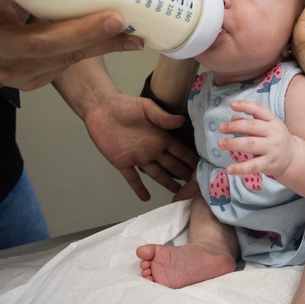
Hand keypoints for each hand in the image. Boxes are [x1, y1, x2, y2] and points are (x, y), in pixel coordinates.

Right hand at [0, 0, 142, 89]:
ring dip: (100, 45)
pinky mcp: (27, 84)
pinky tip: (121, 43)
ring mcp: (9, 70)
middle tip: (115, 18)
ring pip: (60, 59)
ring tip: (133, 35)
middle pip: (38, 41)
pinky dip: (95, 51)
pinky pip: (65, 66)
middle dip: (81, 31)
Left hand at [83, 92, 199, 199]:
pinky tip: (145, 198)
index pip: (179, 151)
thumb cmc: (125, 105)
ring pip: (156, 174)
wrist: (101, 109)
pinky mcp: (123, 163)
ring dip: (166, 183)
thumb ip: (163, 117)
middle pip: (171, 165)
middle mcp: (152, 150)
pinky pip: (132, 178)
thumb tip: (182, 120)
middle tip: (195, 186)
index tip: (202, 168)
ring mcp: (138, 158)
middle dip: (183, 174)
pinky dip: (139, 188)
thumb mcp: (147, 108)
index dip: (190, 160)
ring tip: (177, 192)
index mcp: (160, 137)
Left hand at [218, 100, 297, 178]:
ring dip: (234, 143)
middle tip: (221, 128)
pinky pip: (253, 166)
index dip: (245, 106)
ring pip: (251, 145)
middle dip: (235, 127)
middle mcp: (273, 133)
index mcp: (272, 121)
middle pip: (252, 127)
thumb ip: (250, 122)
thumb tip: (233, 118)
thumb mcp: (267, 127)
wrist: (293, 157)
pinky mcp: (269, 164)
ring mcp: (272, 149)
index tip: (232, 104)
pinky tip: (229, 169)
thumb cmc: (276, 139)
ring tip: (221, 143)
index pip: (259, 110)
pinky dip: (240, 168)